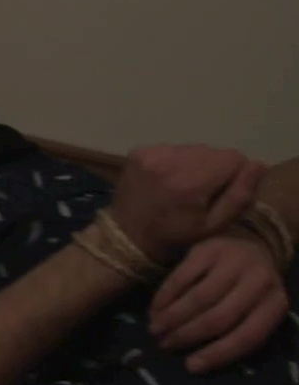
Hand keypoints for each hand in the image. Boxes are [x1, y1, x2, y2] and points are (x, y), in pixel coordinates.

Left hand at [108, 144, 265, 262]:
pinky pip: (173, 148)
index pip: (233, 158)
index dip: (235, 175)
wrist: (127, 235)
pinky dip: (176, 161)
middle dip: (215, 169)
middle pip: (213, 151)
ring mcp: (151, 153)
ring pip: (194, 148)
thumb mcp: (213, 225)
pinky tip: (169, 181)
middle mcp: (170, 160)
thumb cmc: (175, 236)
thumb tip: (257, 164)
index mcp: (190, 180)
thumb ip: (238, 196)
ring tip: (185, 187)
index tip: (223, 192)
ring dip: (196, 164)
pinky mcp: (139, 150)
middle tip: (202, 193)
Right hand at [149, 226, 289, 372]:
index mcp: (275, 303)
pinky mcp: (208, 247)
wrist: (250, 242)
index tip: (190, 366)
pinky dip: (165, 296)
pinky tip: (155, 309)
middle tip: (164, 345)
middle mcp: (259, 281)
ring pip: (198, 298)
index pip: (247, 336)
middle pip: (218, 317)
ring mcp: (233, 261)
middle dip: (188, 335)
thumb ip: (238, 332)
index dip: (218, 354)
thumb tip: (195, 363)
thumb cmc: (250, 288)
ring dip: (172, 318)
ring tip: (155, 330)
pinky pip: (182, 276)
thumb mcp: (256, 310)